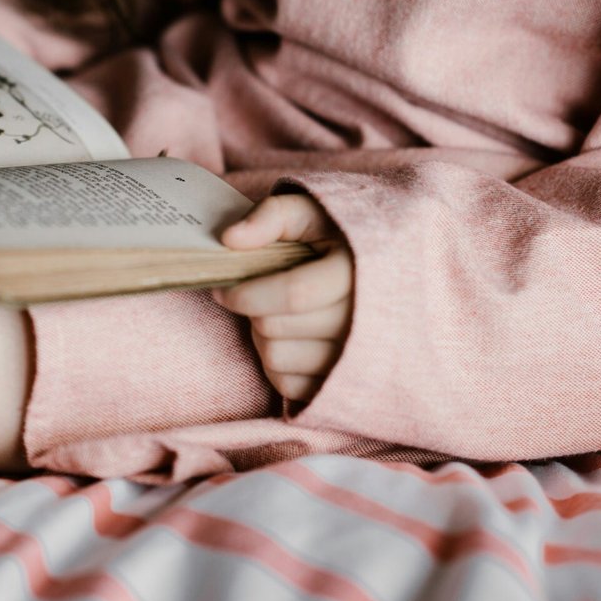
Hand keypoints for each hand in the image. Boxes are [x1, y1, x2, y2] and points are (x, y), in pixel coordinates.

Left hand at [212, 193, 352, 401]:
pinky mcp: (344, 388)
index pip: (295, 293)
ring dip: (263, 336)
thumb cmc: (335, 240)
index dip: (248, 293)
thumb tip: (230, 238)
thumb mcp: (310, 212)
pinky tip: (289, 339)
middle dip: (254, 309)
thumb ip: (272, 215)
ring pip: (277, 358)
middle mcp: (367, 322)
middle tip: (258, 295)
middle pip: (277, 327)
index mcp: (360, 274)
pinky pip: (289, 386)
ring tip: (278, 314)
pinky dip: (276, 365)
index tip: (225, 289)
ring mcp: (358, 361)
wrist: (375, 275)